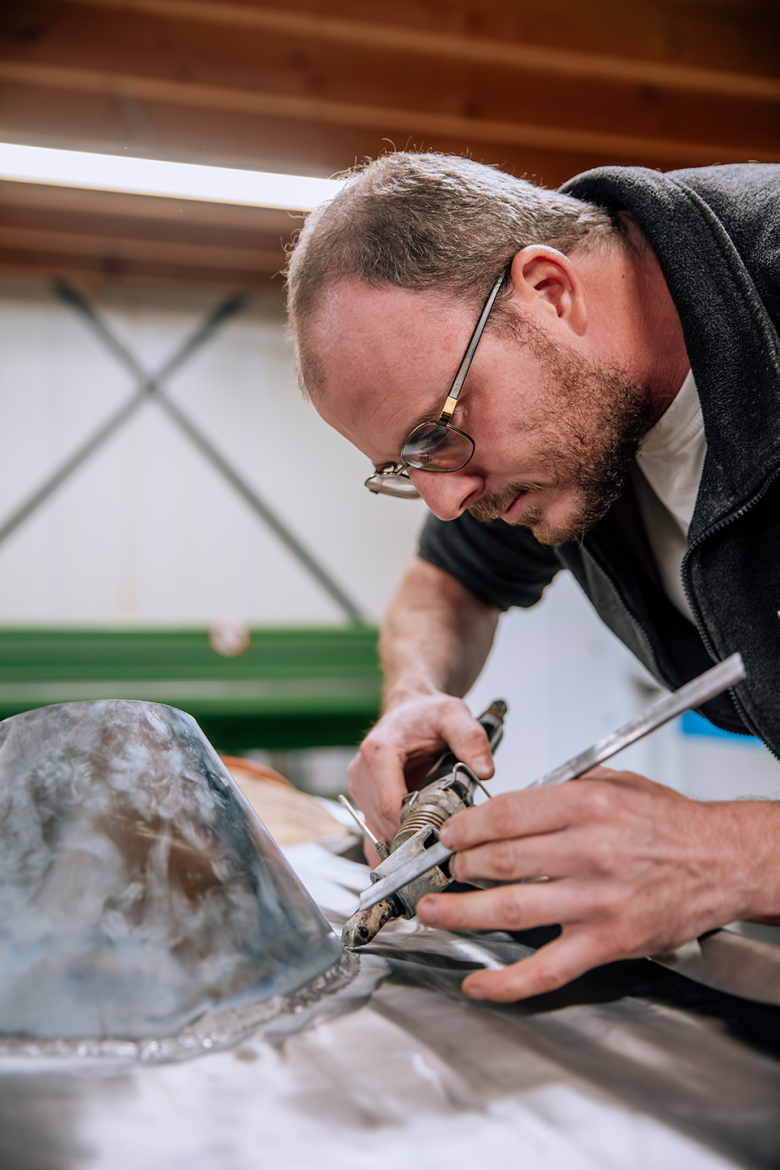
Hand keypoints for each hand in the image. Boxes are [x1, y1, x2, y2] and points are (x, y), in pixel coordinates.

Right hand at [347, 692, 494, 845]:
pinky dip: (393, 839)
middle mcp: (362, 771)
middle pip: (383, 823)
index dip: (416, 825)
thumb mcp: (454, 716)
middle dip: (414, 833)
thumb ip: (471, 740)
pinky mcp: (364, 797)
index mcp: (379, 752)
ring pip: (378, 830)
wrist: (411, 708)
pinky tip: (414, 836)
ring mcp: (360, 786)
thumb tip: (484, 770)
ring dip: (404, 836)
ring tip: (431, 829)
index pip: (389, 807)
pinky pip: (374, 831)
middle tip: (444, 831)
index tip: (442, 830)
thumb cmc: (426, 713)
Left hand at [417, 767, 777, 1000]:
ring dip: (461, 912)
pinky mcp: (606, 942)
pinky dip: (506, 982)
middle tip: (444, 868)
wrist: (722, 862)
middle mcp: (589, 851)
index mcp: (587, 806)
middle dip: (459, 865)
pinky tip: (477, 984)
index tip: (449, 834)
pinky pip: (547, 969)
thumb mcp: (617, 782)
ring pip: (510, 909)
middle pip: (500, 859)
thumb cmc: (671, 824)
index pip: (507, 814)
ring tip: (432, 911)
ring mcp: (596, 901)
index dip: (467, 826)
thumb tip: (511, 802)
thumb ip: (563, 789)